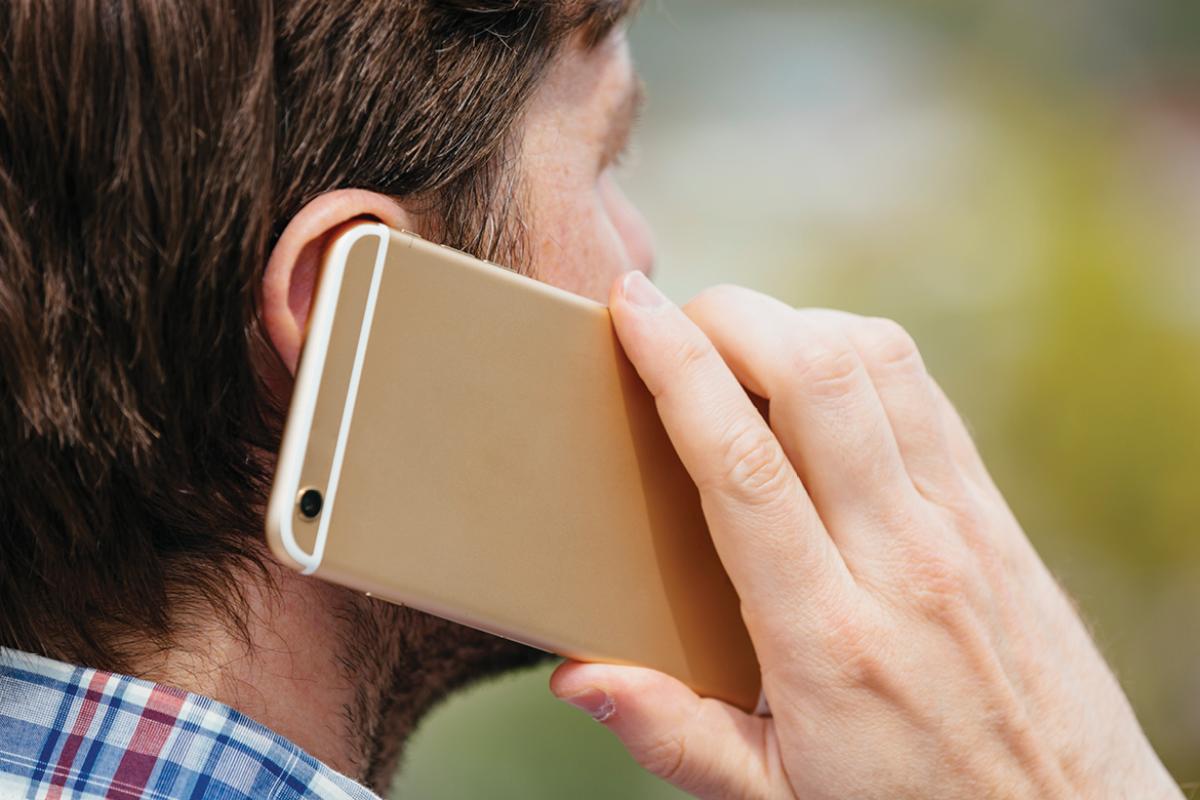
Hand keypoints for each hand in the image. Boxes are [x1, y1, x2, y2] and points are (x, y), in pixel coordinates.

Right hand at [550, 275, 1180, 798]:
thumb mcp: (775, 799)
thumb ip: (673, 736)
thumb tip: (578, 677)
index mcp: (825, 637)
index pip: (741, 464)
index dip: (678, 369)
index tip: (633, 311)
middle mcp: (900, 560)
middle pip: (817, 379)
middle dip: (735, 315)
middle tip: (678, 313)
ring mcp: (959, 527)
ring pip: (879, 365)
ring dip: (799, 322)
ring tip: (742, 340)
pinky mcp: (994, 515)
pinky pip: (925, 394)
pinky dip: (860, 354)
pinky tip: (819, 376)